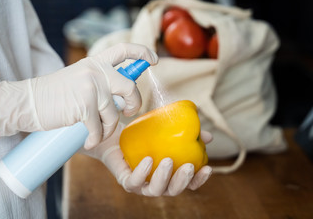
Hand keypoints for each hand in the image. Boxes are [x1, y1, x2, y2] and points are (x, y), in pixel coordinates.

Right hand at [0, 43, 157, 148]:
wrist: (26, 102)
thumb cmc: (53, 95)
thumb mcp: (79, 79)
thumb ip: (99, 81)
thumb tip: (122, 95)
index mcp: (95, 63)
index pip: (123, 50)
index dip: (142, 53)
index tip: (154, 60)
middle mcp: (95, 71)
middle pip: (130, 87)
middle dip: (134, 104)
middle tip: (129, 113)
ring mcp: (90, 87)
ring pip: (114, 113)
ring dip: (108, 128)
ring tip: (97, 133)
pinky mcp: (83, 105)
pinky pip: (99, 127)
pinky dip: (96, 137)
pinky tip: (89, 140)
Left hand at [80, 123, 212, 195]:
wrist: (114, 137)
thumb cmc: (142, 137)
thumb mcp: (165, 131)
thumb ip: (186, 134)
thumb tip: (208, 136)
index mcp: (168, 176)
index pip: (187, 184)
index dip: (199, 180)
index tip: (208, 168)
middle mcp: (156, 184)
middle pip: (173, 190)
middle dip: (183, 181)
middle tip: (189, 166)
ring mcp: (141, 185)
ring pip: (155, 190)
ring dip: (164, 177)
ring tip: (168, 161)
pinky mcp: (126, 182)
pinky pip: (134, 182)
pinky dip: (142, 173)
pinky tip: (148, 160)